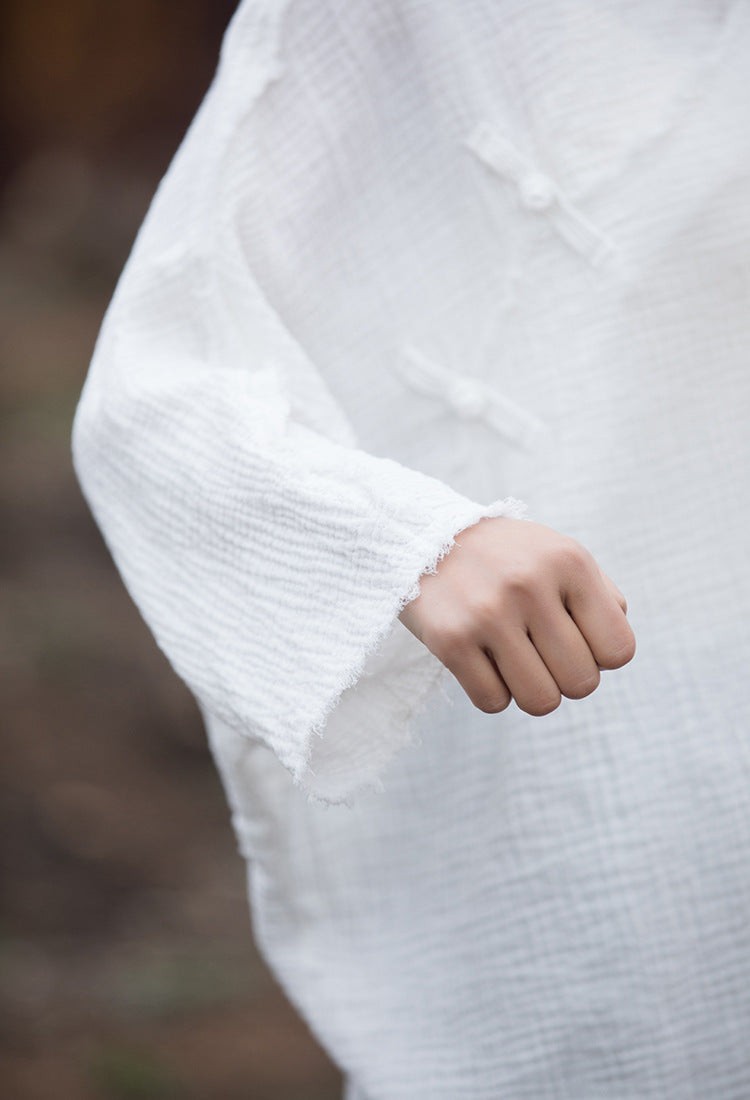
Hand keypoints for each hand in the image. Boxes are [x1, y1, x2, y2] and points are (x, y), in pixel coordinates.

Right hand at [398, 516, 634, 715]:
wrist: (424, 535)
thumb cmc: (506, 556)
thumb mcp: (559, 554)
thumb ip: (601, 596)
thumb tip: (614, 651)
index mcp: (568, 561)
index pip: (618, 650)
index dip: (601, 656)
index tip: (575, 639)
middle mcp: (529, 585)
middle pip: (581, 683)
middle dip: (566, 677)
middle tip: (542, 653)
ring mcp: (487, 614)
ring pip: (541, 701)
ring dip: (532, 692)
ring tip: (516, 662)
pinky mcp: (449, 640)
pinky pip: (493, 703)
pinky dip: (493, 692)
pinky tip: (483, 661)